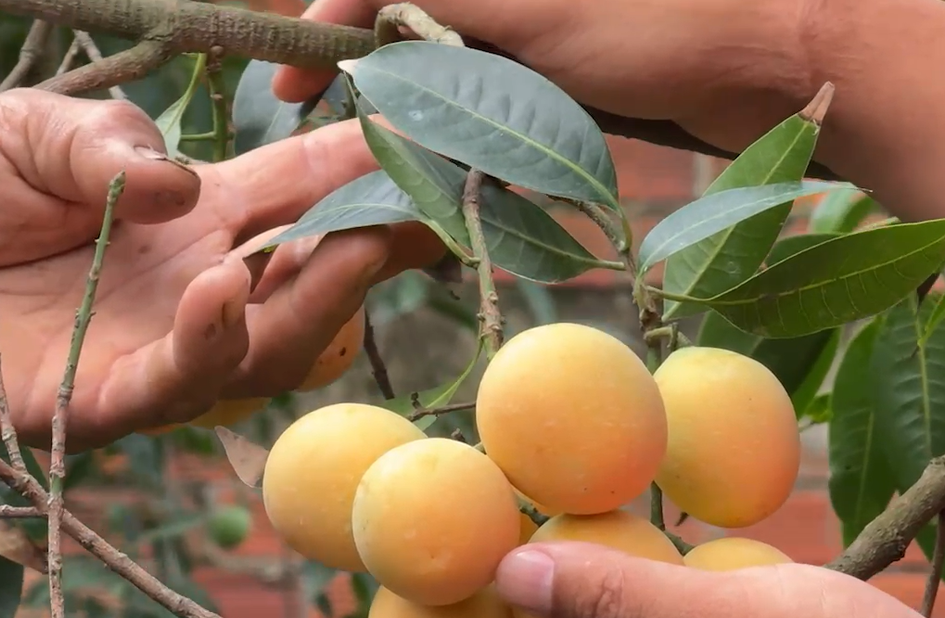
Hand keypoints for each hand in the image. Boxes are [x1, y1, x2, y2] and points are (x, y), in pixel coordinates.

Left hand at [0, 89, 437, 449]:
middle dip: (376, 243)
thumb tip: (185, 188)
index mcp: (185, 217)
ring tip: (349, 245)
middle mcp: (186, 290)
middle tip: (428, 205)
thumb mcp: (29, 130)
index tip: (435, 141)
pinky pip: (171, 383)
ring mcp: (148, 351)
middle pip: (307, 276)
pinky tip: (222, 287)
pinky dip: (207, 342)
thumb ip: (110, 143)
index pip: (300, 190)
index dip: (369, 168)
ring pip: (262, 347)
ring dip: (314, 300)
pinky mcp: (93, 403)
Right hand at [272, 0, 821, 154]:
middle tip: (329, 128)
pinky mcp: (563, 62)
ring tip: (383, 152)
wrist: (775, 58)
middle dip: (364, 73)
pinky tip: (450, 155)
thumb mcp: (519, 3)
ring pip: (443, 61)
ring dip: (412, 105)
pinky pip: (489, 90)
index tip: (291, 92)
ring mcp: (535, 18)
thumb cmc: (653, 18)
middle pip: (407, 19)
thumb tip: (349, 19)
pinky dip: (464, 122)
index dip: (325, 22)